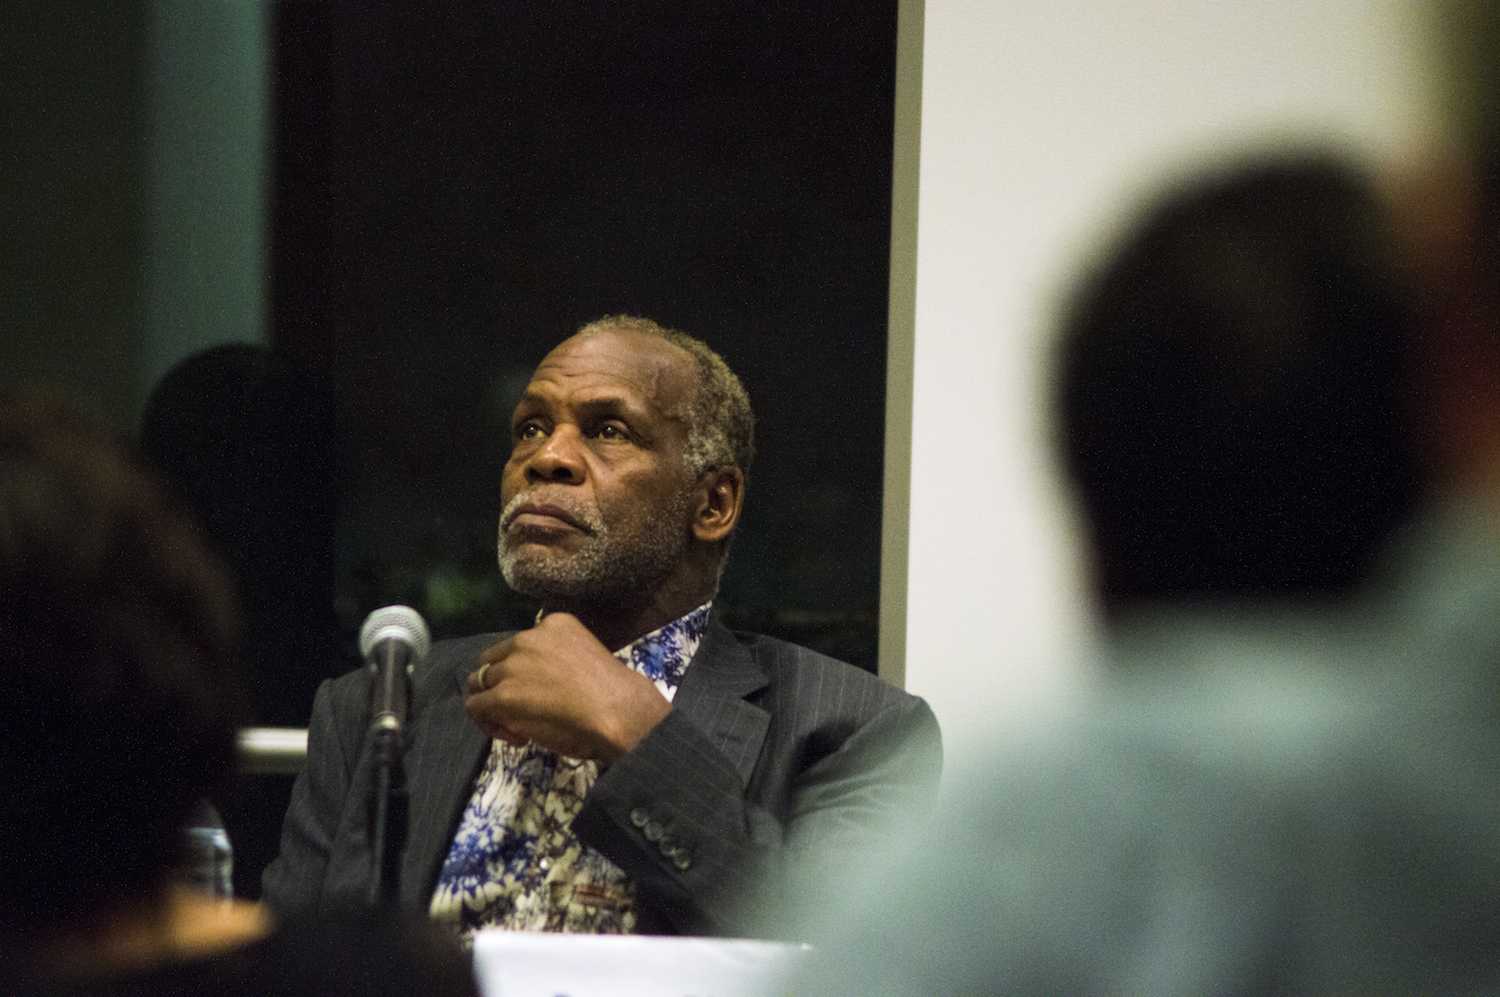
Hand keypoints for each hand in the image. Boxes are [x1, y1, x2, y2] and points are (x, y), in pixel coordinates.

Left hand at [463, 612, 670, 761]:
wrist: (618, 710)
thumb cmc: (614, 692)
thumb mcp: (584, 655)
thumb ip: (557, 659)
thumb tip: (538, 684)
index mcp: (553, 624)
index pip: (517, 645)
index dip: (522, 673)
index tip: (541, 693)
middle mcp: (527, 638)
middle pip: (492, 662)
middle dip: (501, 687)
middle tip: (524, 712)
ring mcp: (512, 666)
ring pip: (479, 684)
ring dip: (493, 706)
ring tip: (518, 728)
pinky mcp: (501, 695)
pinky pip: (475, 707)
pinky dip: (489, 724)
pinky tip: (518, 737)